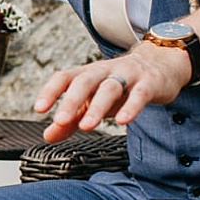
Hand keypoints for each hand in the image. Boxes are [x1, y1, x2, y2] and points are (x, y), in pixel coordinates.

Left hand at [34, 43, 192, 142]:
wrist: (160, 64)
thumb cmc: (121, 85)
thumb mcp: (94, 100)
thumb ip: (72, 118)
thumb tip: (48, 135)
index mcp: (87, 74)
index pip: (64, 77)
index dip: (50, 91)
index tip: (39, 109)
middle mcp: (105, 71)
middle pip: (85, 81)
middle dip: (71, 101)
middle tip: (59, 120)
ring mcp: (128, 75)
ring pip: (110, 88)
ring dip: (97, 107)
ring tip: (87, 126)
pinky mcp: (149, 83)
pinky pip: (139, 94)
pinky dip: (131, 107)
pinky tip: (123, 122)